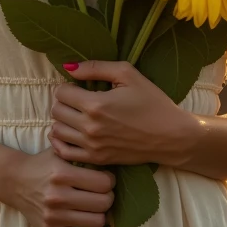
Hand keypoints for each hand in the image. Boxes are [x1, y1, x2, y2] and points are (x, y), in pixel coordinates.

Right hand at [7, 147, 115, 226]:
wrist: (15, 181)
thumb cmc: (42, 164)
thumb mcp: (59, 151)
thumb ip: (80, 151)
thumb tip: (106, 154)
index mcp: (62, 174)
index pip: (103, 183)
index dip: (110, 180)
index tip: (107, 178)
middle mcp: (58, 196)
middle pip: (103, 203)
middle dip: (109, 197)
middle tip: (105, 192)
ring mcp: (54, 216)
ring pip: (96, 222)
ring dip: (103, 214)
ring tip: (99, 207)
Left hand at [48, 60, 192, 167]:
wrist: (171, 136)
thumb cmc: (152, 102)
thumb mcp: (128, 74)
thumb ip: (96, 67)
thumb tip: (68, 67)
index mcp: (96, 104)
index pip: (61, 92)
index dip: (68, 86)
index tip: (80, 87)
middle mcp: (89, 127)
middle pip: (56, 111)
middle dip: (64, 101)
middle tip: (78, 100)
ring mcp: (92, 146)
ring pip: (57, 131)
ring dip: (63, 120)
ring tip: (77, 115)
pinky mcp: (96, 159)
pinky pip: (64, 152)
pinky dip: (61, 141)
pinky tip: (71, 133)